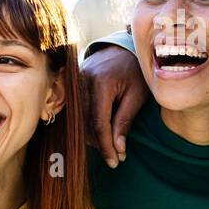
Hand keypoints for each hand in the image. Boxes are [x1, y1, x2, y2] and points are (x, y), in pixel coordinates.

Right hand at [82, 44, 147, 167]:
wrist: (124, 47)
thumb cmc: (136, 70)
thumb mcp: (137, 95)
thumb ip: (125, 121)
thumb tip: (118, 149)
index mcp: (100, 82)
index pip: (99, 122)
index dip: (106, 145)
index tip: (114, 162)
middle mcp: (82, 80)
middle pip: (85, 122)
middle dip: (99, 143)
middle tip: (115, 158)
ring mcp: (74, 81)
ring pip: (79, 118)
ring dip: (92, 136)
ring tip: (109, 148)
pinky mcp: (72, 84)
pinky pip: (76, 109)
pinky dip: (86, 124)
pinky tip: (98, 135)